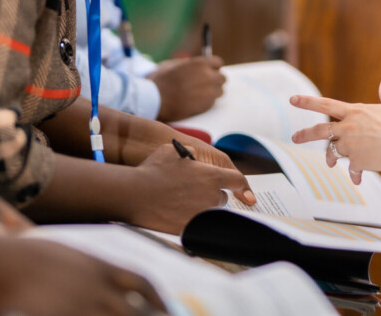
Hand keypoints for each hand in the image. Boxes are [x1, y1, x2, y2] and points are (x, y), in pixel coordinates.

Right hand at [0, 238, 165, 315]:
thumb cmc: (30, 258)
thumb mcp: (72, 257)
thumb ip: (97, 272)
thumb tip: (115, 284)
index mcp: (102, 268)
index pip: (143, 284)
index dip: (159, 299)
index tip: (167, 310)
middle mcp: (97, 289)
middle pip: (136, 311)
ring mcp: (80, 307)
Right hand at [127, 143, 254, 232]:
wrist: (134, 195)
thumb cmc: (152, 170)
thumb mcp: (174, 151)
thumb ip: (192, 155)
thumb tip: (196, 159)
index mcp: (211, 176)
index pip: (237, 180)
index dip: (242, 185)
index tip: (246, 193)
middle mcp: (211, 197)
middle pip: (221, 198)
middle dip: (212, 194)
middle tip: (195, 190)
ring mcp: (201, 215)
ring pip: (210, 212)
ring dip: (202, 207)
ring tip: (181, 202)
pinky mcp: (190, 229)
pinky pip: (197, 224)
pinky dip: (190, 220)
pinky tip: (175, 214)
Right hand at [151, 56, 225, 121]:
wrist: (156, 100)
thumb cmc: (161, 81)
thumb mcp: (173, 64)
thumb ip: (189, 64)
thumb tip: (196, 65)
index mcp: (200, 63)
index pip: (218, 63)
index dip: (213, 67)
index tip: (208, 71)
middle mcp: (208, 76)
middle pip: (222, 78)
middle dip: (214, 80)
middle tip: (204, 84)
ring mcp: (210, 91)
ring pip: (220, 91)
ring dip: (212, 92)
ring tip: (198, 94)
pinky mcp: (207, 105)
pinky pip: (213, 102)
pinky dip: (207, 102)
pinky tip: (194, 102)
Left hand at [290, 77, 380, 183]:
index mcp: (355, 112)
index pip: (326, 104)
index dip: (308, 102)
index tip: (292, 100)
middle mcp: (349, 127)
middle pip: (320, 130)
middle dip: (305, 134)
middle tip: (294, 137)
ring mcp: (351, 145)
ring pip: (334, 152)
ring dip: (331, 158)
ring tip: (330, 164)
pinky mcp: (357, 161)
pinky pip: (352, 169)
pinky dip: (354, 175)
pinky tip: (357, 179)